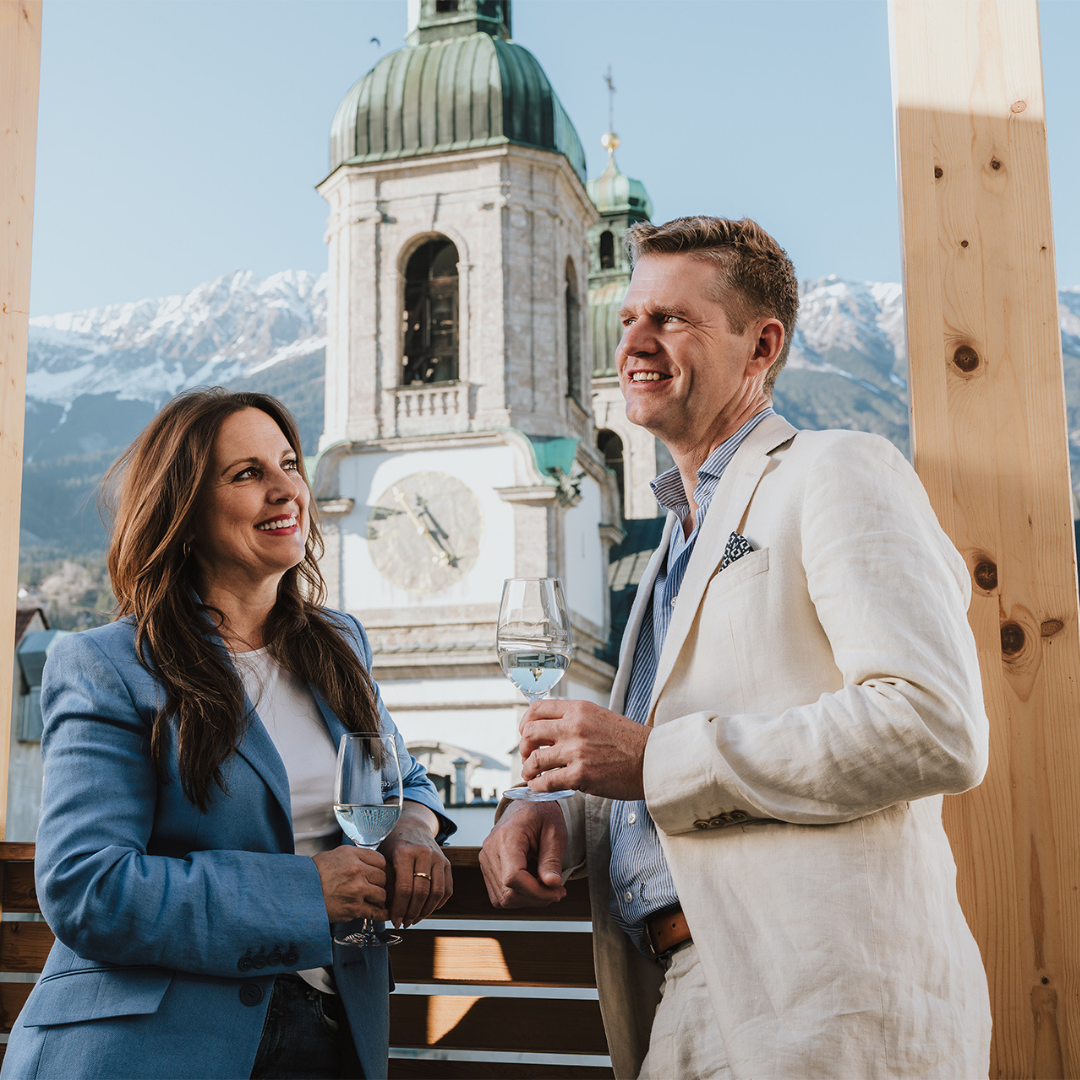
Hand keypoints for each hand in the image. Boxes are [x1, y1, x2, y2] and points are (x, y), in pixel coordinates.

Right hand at [312, 845, 387, 922]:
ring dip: (379, 899)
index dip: (381, 868)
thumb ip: (354, 857)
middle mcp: (357, 870)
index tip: (379, 873)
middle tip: (375, 888)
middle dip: (380, 884)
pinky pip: (375, 912)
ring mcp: (357, 890)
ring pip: (382, 895)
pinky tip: (383, 914)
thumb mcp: (334, 855)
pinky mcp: (354, 908)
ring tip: (373, 900)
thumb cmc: (314, 874)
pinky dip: (382, 914)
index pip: (380, 860)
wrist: (300, 893)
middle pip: (383, 878)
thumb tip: (367, 861)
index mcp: (352, 855)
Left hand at [380, 801, 451, 928]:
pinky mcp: (447, 863)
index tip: (394, 920)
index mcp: (405, 852)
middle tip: (404, 923)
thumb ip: (386, 881)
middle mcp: (424, 853)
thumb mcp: (383, 858)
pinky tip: (426, 910)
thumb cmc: (393, 845)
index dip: (399, 908)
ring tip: (414, 919)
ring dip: (426, 911)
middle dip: (412, 913)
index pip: (404, 888)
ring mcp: (438, 857)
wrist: (412, 827)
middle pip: (421, 892)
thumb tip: (386, 909)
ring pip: (437, 892)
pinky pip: (447, 889)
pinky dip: (438, 904)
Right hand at [479, 800, 567, 908]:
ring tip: (545, 886)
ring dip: (527, 900)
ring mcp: (485, 859)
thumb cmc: (541, 815)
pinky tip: (532, 885)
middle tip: (557, 889)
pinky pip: (499, 895)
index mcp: (507, 836)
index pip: (513, 878)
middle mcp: (490, 849)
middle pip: (507, 892)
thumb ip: (552, 859)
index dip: (537, 892)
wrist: (525, 807)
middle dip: (536, 898)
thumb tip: (552, 884)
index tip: (558, 890)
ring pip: (502, 899)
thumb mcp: (555, 832)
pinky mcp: (486, 867)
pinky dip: (518, 896)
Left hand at [519, 699, 649, 800]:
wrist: (653, 760)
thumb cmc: (630, 742)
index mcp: (579, 709)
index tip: (525, 733)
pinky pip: (546, 781)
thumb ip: (575, 720)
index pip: (537, 709)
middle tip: (527, 756)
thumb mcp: (600, 717)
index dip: (525, 722)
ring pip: (534, 758)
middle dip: (523, 747)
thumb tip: (550, 730)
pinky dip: (538, 786)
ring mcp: (577, 750)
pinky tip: (542, 787)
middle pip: (530, 732)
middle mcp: (575, 726)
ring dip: (528, 769)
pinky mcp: (580, 774)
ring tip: (531, 775)